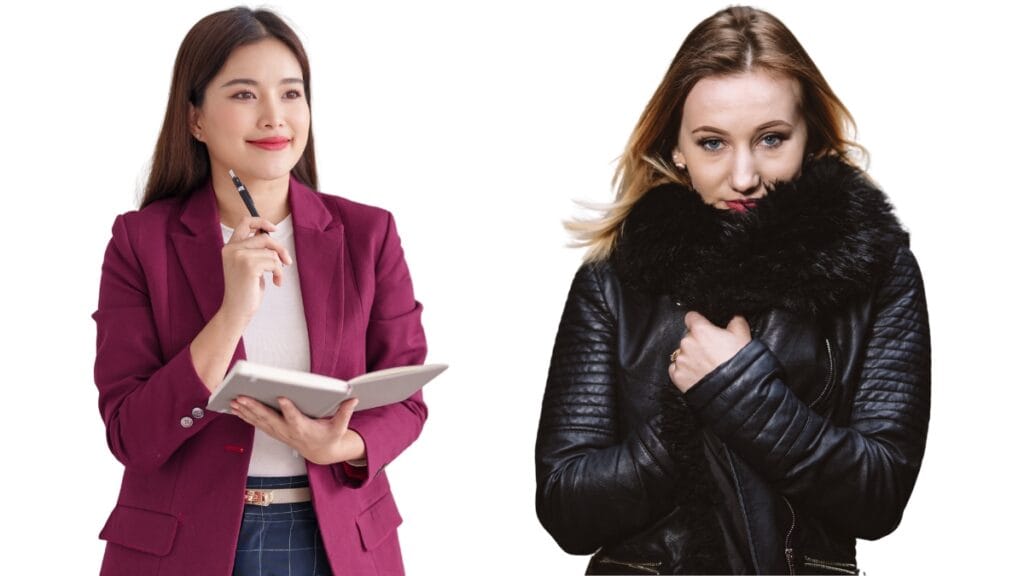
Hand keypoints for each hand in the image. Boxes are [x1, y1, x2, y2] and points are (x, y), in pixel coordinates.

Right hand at [219, 216, 292, 323]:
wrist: (236, 310)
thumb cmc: (245, 290)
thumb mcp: (248, 265)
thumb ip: (254, 250)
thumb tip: (270, 235)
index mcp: (229, 247)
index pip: (244, 222)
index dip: (261, 221)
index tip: (274, 229)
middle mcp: (232, 249)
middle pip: (264, 237)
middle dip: (280, 249)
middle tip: (287, 262)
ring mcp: (239, 256)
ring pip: (271, 251)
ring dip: (279, 265)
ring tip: (277, 277)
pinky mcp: (249, 266)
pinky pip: (274, 262)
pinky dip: (279, 273)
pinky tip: (275, 282)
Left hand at [230, 396, 365, 464]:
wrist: (321, 452)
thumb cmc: (330, 437)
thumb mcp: (340, 427)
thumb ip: (345, 412)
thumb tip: (353, 399)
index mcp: (304, 429)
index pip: (295, 419)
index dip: (288, 409)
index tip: (281, 398)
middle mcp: (289, 432)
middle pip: (270, 420)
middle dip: (255, 408)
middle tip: (242, 397)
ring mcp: (280, 433)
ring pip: (260, 422)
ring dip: (245, 412)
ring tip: (233, 401)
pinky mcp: (275, 432)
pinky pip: (258, 424)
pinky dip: (246, 416)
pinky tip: (236, 408)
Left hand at [669, 312, 751, 392]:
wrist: (736, 390)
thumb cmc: (739, 363)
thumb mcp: (743, 335)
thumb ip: (735, 321)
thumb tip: (734, 318)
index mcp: (700, 330)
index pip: (691, 317)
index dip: (699, 322)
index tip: (703, 327)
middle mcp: (687, 343)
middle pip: (688, 337)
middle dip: (698, 342)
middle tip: (711, 352)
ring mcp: (681, 360)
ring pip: (682, 354)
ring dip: (690, 357)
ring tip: (706, 366)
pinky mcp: (677, 376)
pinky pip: (676, 369)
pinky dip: (684, 371)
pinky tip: (697, 374)